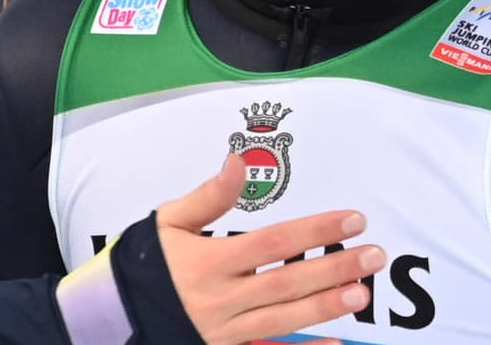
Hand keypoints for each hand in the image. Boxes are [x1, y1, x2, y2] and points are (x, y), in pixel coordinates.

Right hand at [159, 154, 382, 344]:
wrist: (116, 312)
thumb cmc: (147, 261)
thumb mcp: (168, 221)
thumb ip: (207, 196)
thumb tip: (237, 164)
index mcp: (207, 262)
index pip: (273, 243)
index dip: (314, 230)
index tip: (352, 219)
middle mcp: (220, 299)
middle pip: (287, 283)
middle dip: (333, 268)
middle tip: (374, 256)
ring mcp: (225, 330)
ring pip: (283, 320)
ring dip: (325, 307)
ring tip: (362, 293)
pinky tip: (336, 343)